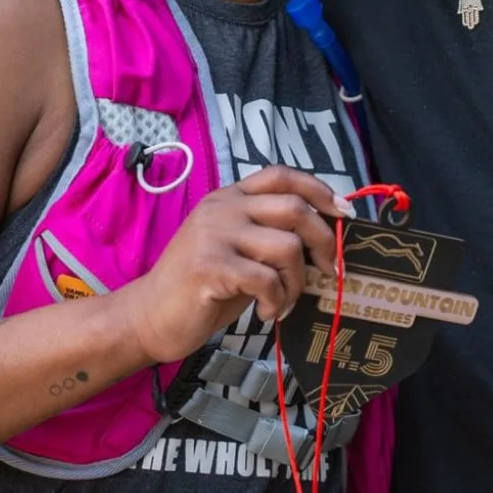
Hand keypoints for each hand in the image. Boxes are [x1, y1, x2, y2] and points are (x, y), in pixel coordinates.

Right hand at [120, 166, 349, 365]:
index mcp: (229, 198)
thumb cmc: (199, 289)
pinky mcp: (210, 266)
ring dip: (297, 282)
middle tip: (329, 272)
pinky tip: (266, 314)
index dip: (319, 190)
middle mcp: (222, 208)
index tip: (343, 213)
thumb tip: (325, 239)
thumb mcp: (236, 250)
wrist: (148, 317)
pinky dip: (277, 301)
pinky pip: (267, 280)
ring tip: (283, 302)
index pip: (281, 175)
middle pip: (295, 208)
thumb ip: (269, 235)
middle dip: (324, 243)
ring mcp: (214, 234)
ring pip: (287, 247)